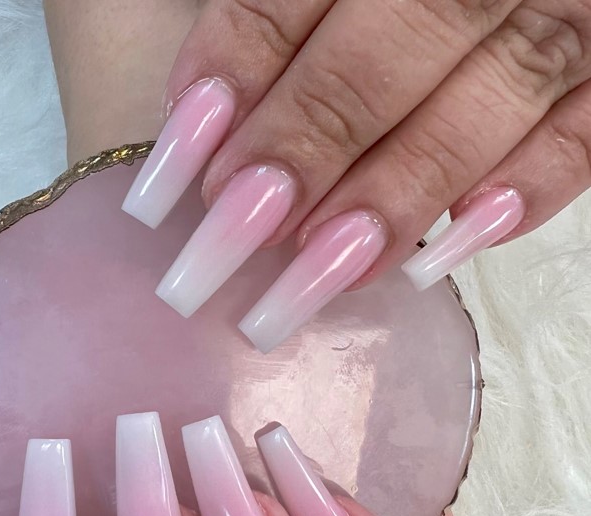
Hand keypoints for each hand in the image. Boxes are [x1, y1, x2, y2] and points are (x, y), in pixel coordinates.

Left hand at [122, 0, 590, 351]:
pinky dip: (529, 190)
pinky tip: (451, 248)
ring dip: (398, 192)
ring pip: (491, 98)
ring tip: (317, 271)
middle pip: (395, 46)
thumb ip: (273, 19)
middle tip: (237, 233)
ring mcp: (569, 8)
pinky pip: (586, 135)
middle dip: (310, 143)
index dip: (240, 70)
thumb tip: (199, 118)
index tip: (183, 162)